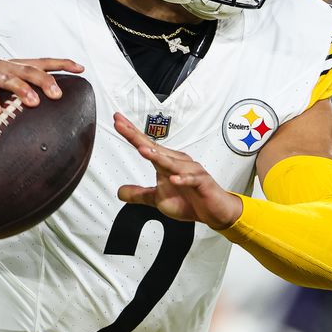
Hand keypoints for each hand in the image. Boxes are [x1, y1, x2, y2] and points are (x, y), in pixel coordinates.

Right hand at [0, 58, 83, 120]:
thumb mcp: (8, 94)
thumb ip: (26, 97)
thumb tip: (54, 109)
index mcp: (16, 67)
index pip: (42, 63)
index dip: (61, 64)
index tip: (80, 69)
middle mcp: (4, 66)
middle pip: (28, 70)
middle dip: (44, 80)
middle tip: (57, 94)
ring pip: (8, 78)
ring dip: (21, 90)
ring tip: (32, 102)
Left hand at [114, 112, 242, 228]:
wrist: (214, 210)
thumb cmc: (190, 200)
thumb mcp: (158, 200)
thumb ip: (139, 194)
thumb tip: (120, 191)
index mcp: (166, 162)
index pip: (146, 145)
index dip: (131, 134)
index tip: (118, 122)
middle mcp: (178, 162)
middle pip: (155, 147)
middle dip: (137, 136)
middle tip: (121, 124)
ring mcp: (190, 171)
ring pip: (172, 162)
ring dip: (157, 156)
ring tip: (143, 150)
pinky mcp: (202, 182)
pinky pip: (192, 179)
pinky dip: (183, 179)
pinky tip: (174, 178)